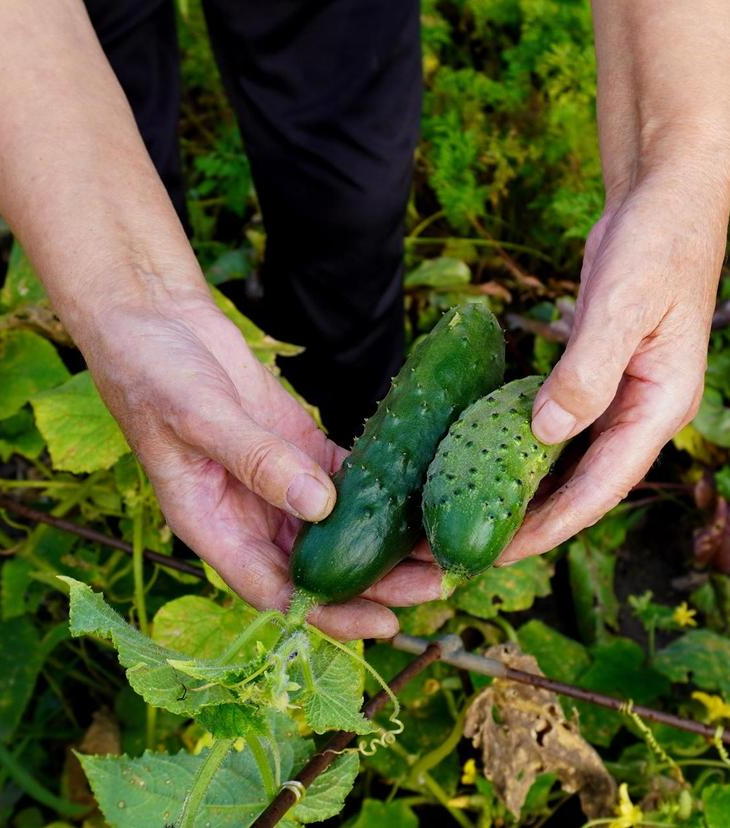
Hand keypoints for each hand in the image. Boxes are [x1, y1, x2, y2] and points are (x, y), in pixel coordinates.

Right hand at [82, 293, 437, 638]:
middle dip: (377, 581)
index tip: (384, 622)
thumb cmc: (151, 373)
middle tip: (437, 581)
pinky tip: (421, 488)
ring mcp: (276, 480)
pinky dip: (381, 486)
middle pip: (319, 566)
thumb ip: (254, 459)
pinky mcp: (298, 444)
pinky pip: (345, 476)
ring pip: (338, 527)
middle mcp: (248, 514)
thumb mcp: (196, 416)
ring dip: (386, 539)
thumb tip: (320, 507)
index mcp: (212, 526)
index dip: (329, 613)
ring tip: (443, 544)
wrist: (152, 320)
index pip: (275, 589)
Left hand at [498, 173, 727, 563]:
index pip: (601, 487)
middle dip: (528, 522)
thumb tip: (545, 433)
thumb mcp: (624, 305)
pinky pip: (553, 428)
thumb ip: (588, 370)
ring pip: (564, 463)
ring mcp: (614, 398)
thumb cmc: (658, 245)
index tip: (499, 552)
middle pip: (579, 488)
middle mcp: (637, 413)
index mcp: (659, 407)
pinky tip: (482, 462)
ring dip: (520, 491)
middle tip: (467, 548)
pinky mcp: (589, 379)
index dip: (550, 525)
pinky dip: (521, 448)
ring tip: (467, 517)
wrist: (664, 201)